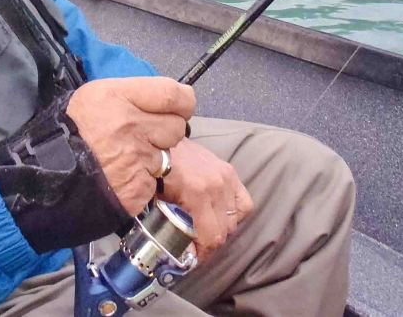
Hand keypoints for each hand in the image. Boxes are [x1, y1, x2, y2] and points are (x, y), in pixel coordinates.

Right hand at [66, 77, 194, 215]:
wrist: (48, 175)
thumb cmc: (72, 130)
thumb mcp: (95, 96)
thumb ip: (133, 95)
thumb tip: (167, 100)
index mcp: (119, 97)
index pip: (173, 94)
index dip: (183, 101)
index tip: (181, 106)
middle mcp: (131, 125)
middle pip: (177, 126)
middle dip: (167, 131)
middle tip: (147, 135)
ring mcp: (136, 159)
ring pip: (168, 155)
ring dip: (155, 157)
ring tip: (130, 156)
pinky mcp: (138, 187)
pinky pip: (154, 180)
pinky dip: (143, 180)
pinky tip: (124, 176)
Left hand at [161, 138, 253, 262]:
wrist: (164, 143)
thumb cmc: (158, 171)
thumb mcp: (159, 200)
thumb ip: (170, 225)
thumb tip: (176, 248)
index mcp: (198, 194)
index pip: (212, 236)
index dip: (204, 254)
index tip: (195, 259)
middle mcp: (216, 186)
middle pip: (225, 230)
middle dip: (211, 243)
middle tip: (199, 246)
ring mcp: (225, 177)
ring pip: (235, 218)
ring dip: (223, 229)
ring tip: (209, 230)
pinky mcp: (229, 170)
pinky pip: (244, 201)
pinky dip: (237, 212)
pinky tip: (225, 215)